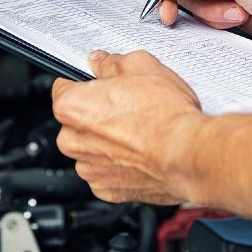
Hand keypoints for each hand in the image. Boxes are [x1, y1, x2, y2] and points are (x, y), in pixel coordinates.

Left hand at [51, 50, 204, 204]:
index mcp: (71, 106)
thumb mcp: (140, 66)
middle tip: (128, 108)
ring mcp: (88, 168)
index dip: (85, 84)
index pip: (63, 87)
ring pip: (91, 148)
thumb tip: (101, 62)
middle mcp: (72, 140)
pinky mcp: (105, 189)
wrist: (189, 156)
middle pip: (76, 121)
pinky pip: (106, 171)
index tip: (99, 86)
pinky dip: (120, 164)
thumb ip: (112, 63)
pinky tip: (141, 153)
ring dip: (108, 142)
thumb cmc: (166, 116)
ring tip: (139, 132)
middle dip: (97, 114)